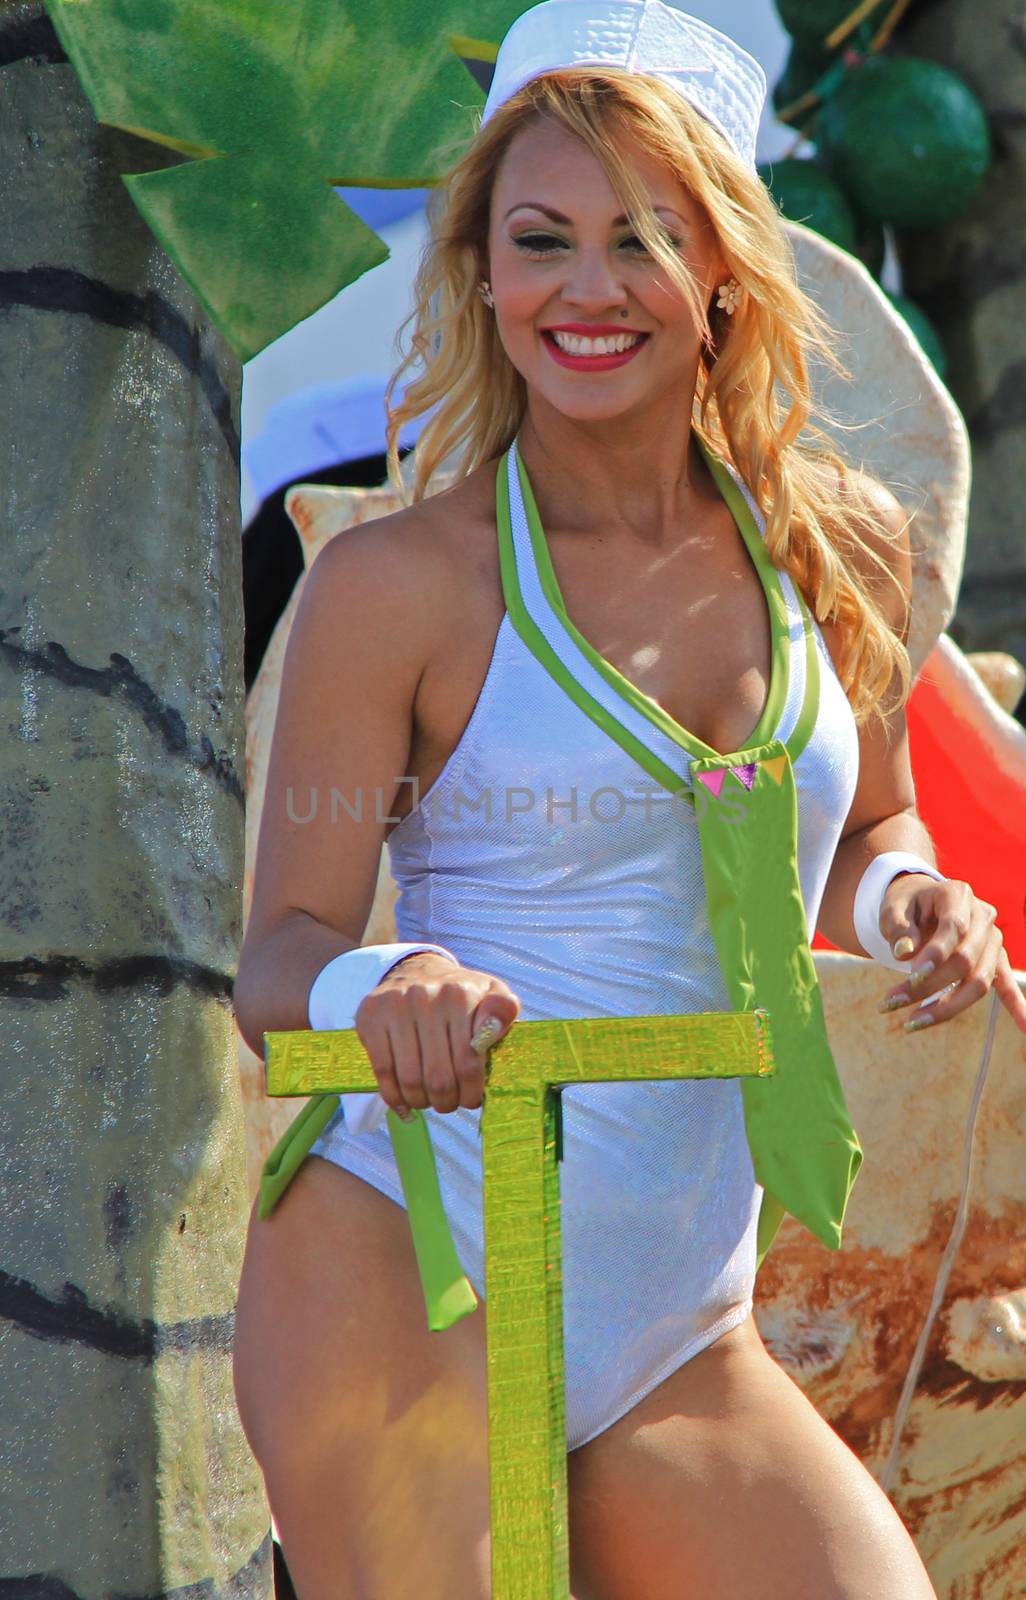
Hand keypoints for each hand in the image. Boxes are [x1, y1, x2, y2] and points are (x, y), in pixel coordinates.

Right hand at [354, 954, 520, 1117]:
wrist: (416, 971)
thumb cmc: (460, 995)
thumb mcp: (492, 992)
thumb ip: (504, 1008)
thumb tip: (491, 1029)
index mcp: (460, 994)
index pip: (468, 1062)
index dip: (471, 1091)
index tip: (472, 1099)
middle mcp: (426, 997)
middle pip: (438, 1077)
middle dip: (447, 1101)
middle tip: (450, 1103)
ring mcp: (395, 1007)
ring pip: (410, 1080)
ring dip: (422, 1102)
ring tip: (430, 1101)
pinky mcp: (370, 1018)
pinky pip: (383, 1072)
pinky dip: (394, 1097)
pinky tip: (405, 1103)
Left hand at [876, 873, 1025, 1035]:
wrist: (922, 902)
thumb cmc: (906, 906)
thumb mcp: (893, 908)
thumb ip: (898, 928)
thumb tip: (903, 953)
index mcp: (957, 895)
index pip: (954, 927)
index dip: (935, 954)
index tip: (911, 976)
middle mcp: (982, 916)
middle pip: (965, 960)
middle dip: (929, 986)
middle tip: (891, 1002)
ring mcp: (992, 940)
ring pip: (979, 981)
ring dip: (947, 1006)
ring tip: (910, 1024)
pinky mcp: (994, 960)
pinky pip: (1006, 985)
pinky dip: (1015, 1006)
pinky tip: (1024, 1029)